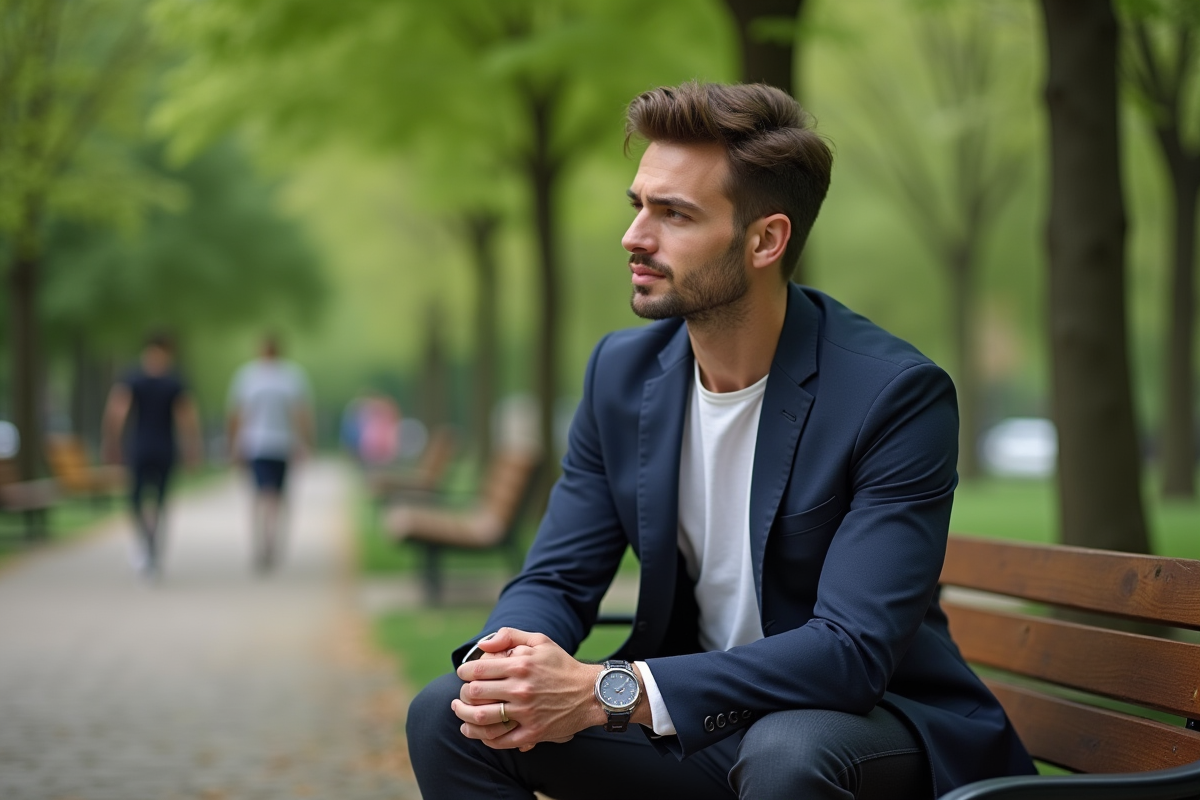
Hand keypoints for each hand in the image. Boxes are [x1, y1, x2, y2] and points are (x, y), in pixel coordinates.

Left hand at [452, 627, 602, 750]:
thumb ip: (510, 635)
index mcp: (520, 665)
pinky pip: (500, 740)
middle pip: (475, 694)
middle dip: (461, 694)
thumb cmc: (562, 665)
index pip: (478, 670)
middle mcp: (521, 689)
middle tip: (460, 695)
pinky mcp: (532, 732)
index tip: (463, 674)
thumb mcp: (540, 641)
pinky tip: (478, 732)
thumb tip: (483, 643)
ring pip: (482, 718)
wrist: (590, 693)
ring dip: (464, 717)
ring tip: (460, 713)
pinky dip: (484, 738)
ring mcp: (526, 713)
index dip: (464, 672)